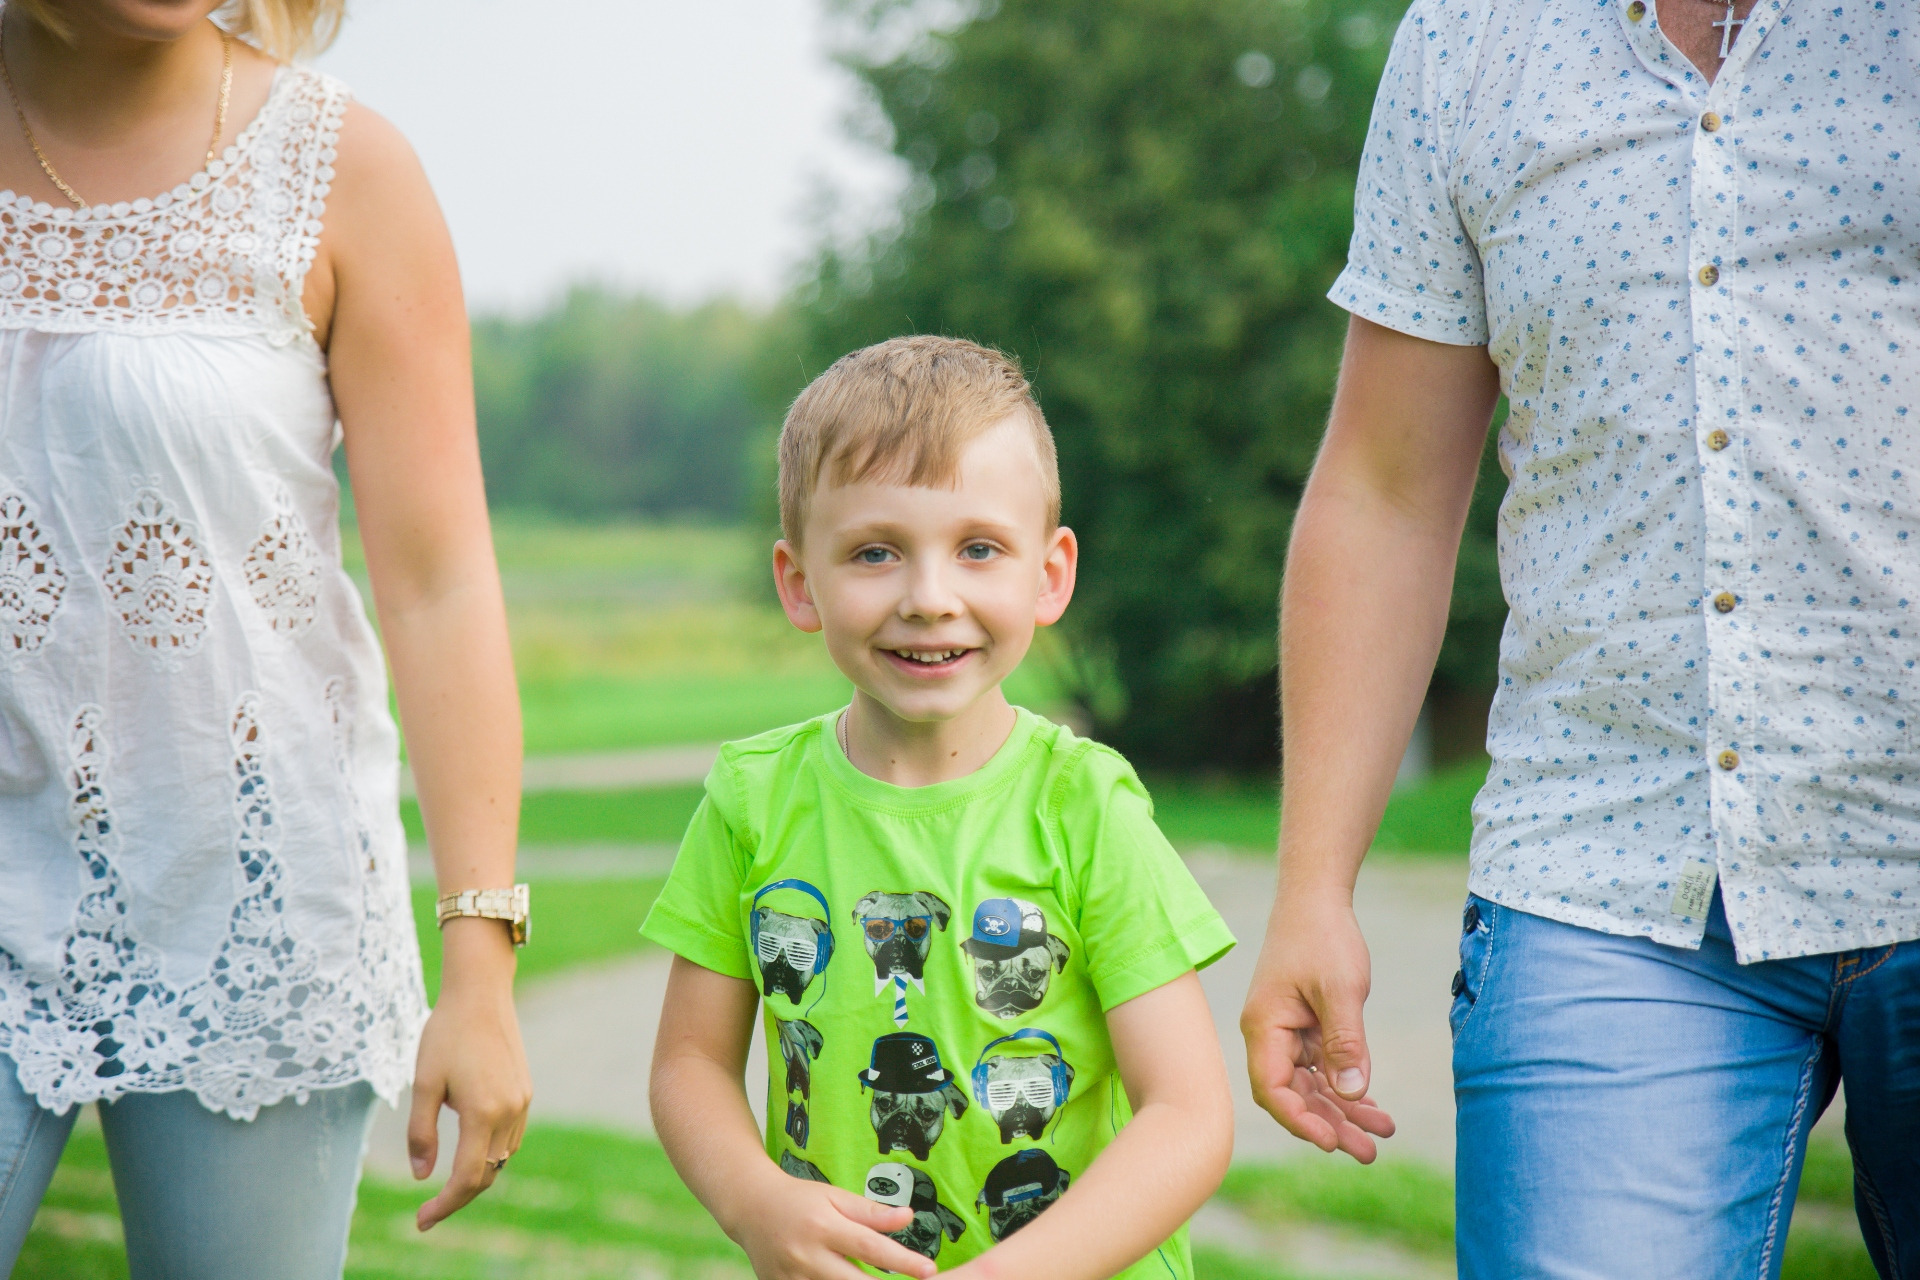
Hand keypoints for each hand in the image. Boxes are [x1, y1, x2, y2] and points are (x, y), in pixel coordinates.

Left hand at [409, 917, 532, 1230]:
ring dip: (475, 1176)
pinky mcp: (525, 1092)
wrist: (481, 994)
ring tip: (445, 1184)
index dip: (443, 1206)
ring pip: (501, 1158)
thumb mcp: (423, 1083)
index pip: (466, 1177)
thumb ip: (421, 1133)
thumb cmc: (445, 1035)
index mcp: (483, 1112)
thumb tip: (421, 1176)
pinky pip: (509, 1138)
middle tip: (427, 1212)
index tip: (420, 1220)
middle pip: (486, 1174)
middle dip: (457, 1198)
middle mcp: (509, 1112)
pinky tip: (469, 1149)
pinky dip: (489, 1153)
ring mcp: (522, 1102)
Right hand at [727, 1167, 937, 1279]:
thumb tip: (909, 1217)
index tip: (929, 1270)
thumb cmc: (800, 1200)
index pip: (870, 1248)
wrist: (751, 1209)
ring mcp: (793, 1278)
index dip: (903, 1261)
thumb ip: (871, 1212)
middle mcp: (807, 1256)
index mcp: (824, 1227)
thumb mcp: (835, 1197)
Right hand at [1240, 887, 1395, 1161]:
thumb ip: (1346, 1042)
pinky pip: (1324, 1068)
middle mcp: (1270, 1035)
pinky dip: (1347, 1087)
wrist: (1317, 898)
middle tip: (1369, 1153)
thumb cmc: (1322, 936)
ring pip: (1312, 1086)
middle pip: (1295, 1095)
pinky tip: (1374, 1107)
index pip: (1273, 1089)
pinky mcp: (1306, 1027)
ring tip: (1381, 1135)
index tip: (1333, 1141)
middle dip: (1331, 1125)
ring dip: (1344, 1111)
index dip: (1300, 1121)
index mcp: (1264, 1026)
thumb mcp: (1340, 990)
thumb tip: (1352, 1094)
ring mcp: (1288, 1033)